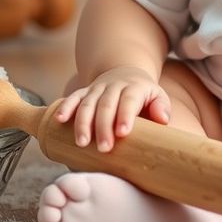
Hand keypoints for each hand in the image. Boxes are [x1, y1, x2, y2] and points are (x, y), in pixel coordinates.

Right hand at [54, 66, 170, 151]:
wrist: (125, 73)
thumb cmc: (144, 95)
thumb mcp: (157, 96)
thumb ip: (161, 107)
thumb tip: (162, 119)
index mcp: (134, 88)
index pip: (129, 101)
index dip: (125, 116)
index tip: (122, 133)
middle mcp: (113, 86)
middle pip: (106, 105)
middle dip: (103, 126)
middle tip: (104, 148)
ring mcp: (96, 89)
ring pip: (87, 103)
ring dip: (83, 123)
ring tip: (81, 143)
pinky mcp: (84, 92)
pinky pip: (73, 98)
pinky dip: (65, 108)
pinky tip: (59, 120)